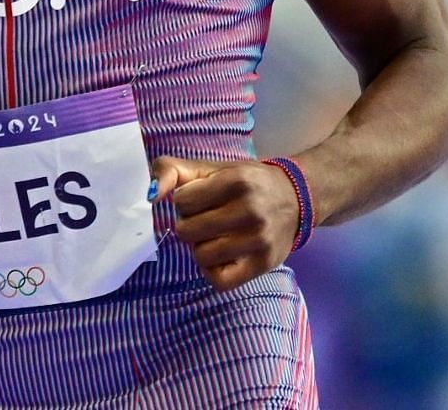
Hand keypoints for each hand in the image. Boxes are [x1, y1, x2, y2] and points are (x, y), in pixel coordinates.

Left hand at [152, 155, 299, 291]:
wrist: (295, 198)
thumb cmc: (244, 182)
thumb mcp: (209, 167)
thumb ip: (171, 170)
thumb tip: (152, 196)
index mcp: (235, 181)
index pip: (181, 201)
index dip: (184, 201)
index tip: (200, 199)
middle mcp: (250, 211)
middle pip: (186, 231)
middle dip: (190, 225)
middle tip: (207, 219)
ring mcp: (259, 240)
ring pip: (201, 256)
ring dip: (200, 247)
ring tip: (214, 237)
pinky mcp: (264, 264)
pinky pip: (220, 280)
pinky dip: (212, 271)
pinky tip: (219, 257)